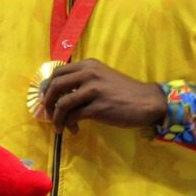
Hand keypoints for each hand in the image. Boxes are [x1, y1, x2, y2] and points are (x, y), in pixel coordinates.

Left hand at [40, 59, 168, 134]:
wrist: (148, 102)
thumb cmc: (125, 92)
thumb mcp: (102, 77)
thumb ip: (83, 80)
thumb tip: (59, 94)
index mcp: (88, 65)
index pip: (57, 72)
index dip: (48, 87)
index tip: (47, 100)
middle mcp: (89, 74)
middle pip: (55, 86)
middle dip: (48, 103)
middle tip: (49, 115)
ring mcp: (94, 90)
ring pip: (62, 104)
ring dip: (57, 118)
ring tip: (60, 127)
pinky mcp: (99, 107)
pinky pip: (74, 116)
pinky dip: (69, 125)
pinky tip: (74, 130)